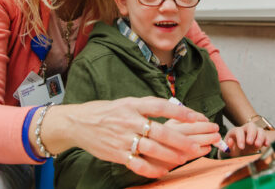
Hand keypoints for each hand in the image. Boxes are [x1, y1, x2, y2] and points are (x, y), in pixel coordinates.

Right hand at [37, 97, 211, 177]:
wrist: (78, 123)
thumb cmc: (106, 112)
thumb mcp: (126, 102)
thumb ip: (147, 107)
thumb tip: (173, 109)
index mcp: (132, 104)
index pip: (160, 106)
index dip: (179, 111)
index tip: (197, 117)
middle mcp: (128, 120)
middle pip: (159, 130)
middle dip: (180, 140)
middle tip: (196, 146)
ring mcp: (122, 138)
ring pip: (151, 148)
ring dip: (170, 155)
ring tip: (184, 159)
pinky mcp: (116, 153)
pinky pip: (137, 164)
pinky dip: (151, 169)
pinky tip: (163, 172)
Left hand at [223, 122, 269, 156]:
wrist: (237, 155)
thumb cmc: (231, 152)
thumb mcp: (227, 152)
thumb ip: (228, 147)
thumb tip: (230, 141)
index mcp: (235, 132)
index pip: (238, 131)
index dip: (240, 138)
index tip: (241, 147)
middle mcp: (245, 130)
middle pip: (250, 126)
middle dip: (251, 133)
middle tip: (250, 143)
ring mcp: (254, 134)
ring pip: (259, 130)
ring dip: (260, 137)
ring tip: (258, 145)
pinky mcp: (260, 139)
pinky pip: (265, 136)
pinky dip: (266, 139)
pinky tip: (266, 145)